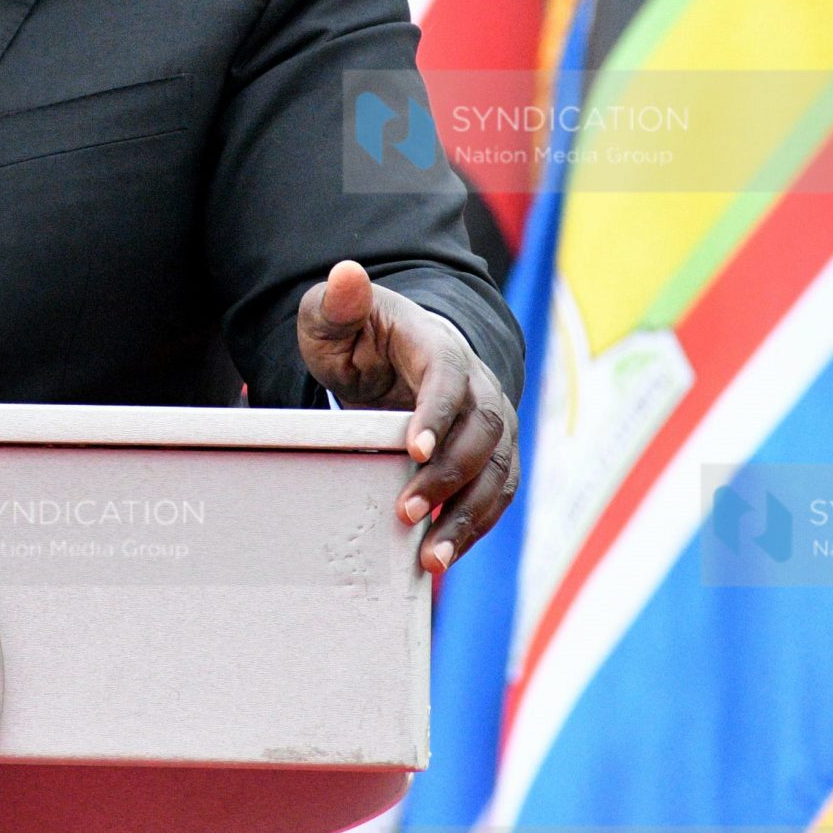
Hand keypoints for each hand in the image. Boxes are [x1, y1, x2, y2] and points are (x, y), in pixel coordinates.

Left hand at [297, 260, 518, 574]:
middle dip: (447, 476)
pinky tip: (445, 557)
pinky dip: (475, 528)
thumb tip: (346, 274)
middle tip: (406, 513)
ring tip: (431, 558)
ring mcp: (492, 424)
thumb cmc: (361, 334)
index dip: (436, 413)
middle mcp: (479, 386)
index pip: (449, 378)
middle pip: (480, 432)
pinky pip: (495, 496)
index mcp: (440, 347)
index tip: (412, 450)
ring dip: (467, 516)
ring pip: (497, 472)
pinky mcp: (493, 457)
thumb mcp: (335, 313)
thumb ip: (338, 300)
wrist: (399, 352)